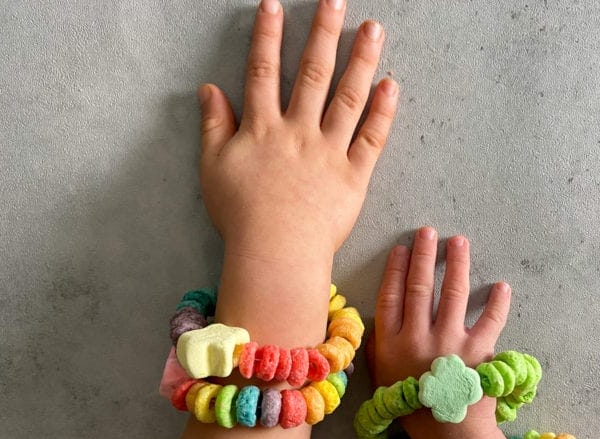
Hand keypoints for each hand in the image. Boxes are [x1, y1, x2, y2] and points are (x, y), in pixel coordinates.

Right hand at [197, 0, 398, 262]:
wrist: (275, 252)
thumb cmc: (241, 216)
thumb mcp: (214, 169)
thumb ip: (213, 127)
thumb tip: (208, 90)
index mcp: (263, 129)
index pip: (263, 72)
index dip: (267, 37)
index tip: (274, 7)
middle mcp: (299, 132)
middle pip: (313, 73)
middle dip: (324, 33)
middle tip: (335, 1)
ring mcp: (329, 152)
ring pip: (348, 98)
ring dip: (361, 60)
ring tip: (373, 29)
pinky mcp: (354, 176)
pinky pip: (371, 139)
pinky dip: (383, 112)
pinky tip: (391, 85)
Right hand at [371, 226, 520, 438]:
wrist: (450, 438)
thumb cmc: (413, 412)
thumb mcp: (383, 382)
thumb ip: (379, 351)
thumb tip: (380, 321)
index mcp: (391, 345)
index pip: (390, 297)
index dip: (395, 270)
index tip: (401, 249)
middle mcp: (418, 338)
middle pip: (419, 287)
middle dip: (423, 255)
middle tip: (427, 231)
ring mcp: (449, 343)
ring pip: (452, 293)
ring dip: (456, 264)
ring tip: (458, 242)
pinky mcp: (478, 351)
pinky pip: (490, 320)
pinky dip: (497, 302)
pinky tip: (501, 285)